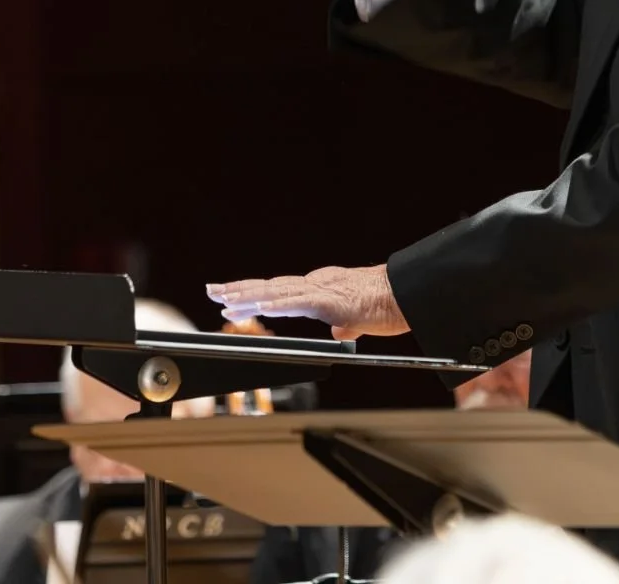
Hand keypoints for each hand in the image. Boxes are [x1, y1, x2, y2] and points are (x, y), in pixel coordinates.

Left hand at [206, 265, 409, 341]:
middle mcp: (316, 285)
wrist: (407, 294)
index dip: (253, 294)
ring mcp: (321, 291)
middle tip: (212, 291)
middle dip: (238, 290)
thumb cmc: (388, 305)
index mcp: (320, 289)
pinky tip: (257, 306)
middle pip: (269, 287)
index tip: (230, 299)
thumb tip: (337, 332)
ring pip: (276, 292)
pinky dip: (274, 304)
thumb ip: (344, 324)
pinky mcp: (330, 300)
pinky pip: (296, 302)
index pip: (278, 291)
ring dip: (247, 296)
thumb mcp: (358, 319)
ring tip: (224, 299)